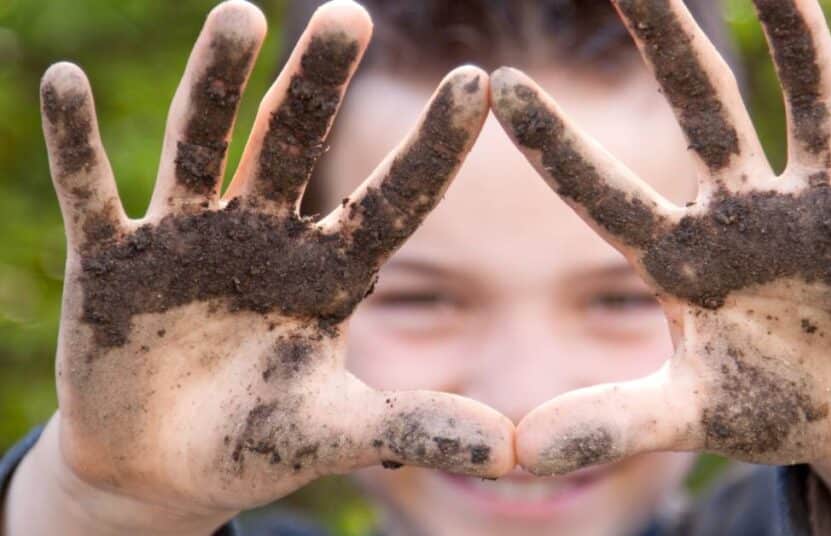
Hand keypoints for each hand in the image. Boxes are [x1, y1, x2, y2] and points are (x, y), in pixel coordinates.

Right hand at [27, 0, 511, 529]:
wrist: (163, 468)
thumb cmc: (260, 440)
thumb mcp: (338, 431)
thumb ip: (414, 427)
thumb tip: (510, 453)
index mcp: (331, 270)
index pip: (392, 198)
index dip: (433, 146)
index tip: (478, 81)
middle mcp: (266, 234)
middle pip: (295, 142)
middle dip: (317, 82)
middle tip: (349, 15)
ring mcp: (189, 237)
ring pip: (203, 144)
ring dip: (215, 84)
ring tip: (240, 15)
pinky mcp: (113, 260)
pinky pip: (91, 192)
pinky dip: (77, 144)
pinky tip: (64, 84)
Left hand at [493, 0, 830, 473]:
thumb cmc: (768, 406)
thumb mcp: (688, 417)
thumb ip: (611, 422)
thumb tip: (516, 454)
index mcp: (684, 261)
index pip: (605, 194)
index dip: (556, 146)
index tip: (500, 86)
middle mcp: (745, 216)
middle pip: (701, 110)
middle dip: (670, 43)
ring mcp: (821, 211)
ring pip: (807, 102)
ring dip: (796, 38)